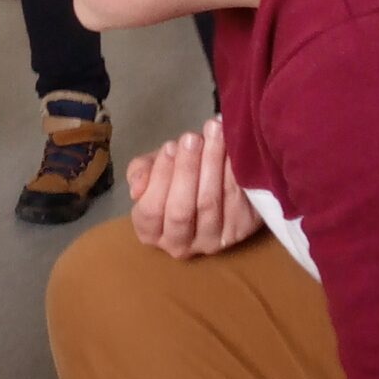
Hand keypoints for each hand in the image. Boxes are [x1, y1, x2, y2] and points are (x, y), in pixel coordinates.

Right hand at [127, 117, 259, 258]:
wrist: (215, 180)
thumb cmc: (177, 175)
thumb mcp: (153, 169)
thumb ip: (140, 173)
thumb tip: (138, 187)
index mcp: (151, 232)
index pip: (150, 210)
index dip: (160, 177)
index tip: (170, 146)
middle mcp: (179, 245)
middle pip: (180, 210)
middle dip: (186, 170)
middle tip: (192, 138)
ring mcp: (211, 241)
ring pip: (209, 203)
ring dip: (211, 164)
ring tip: (213, 133)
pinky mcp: (240, 231)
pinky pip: (235, 200)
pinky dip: (232, 172)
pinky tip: (231, 149)